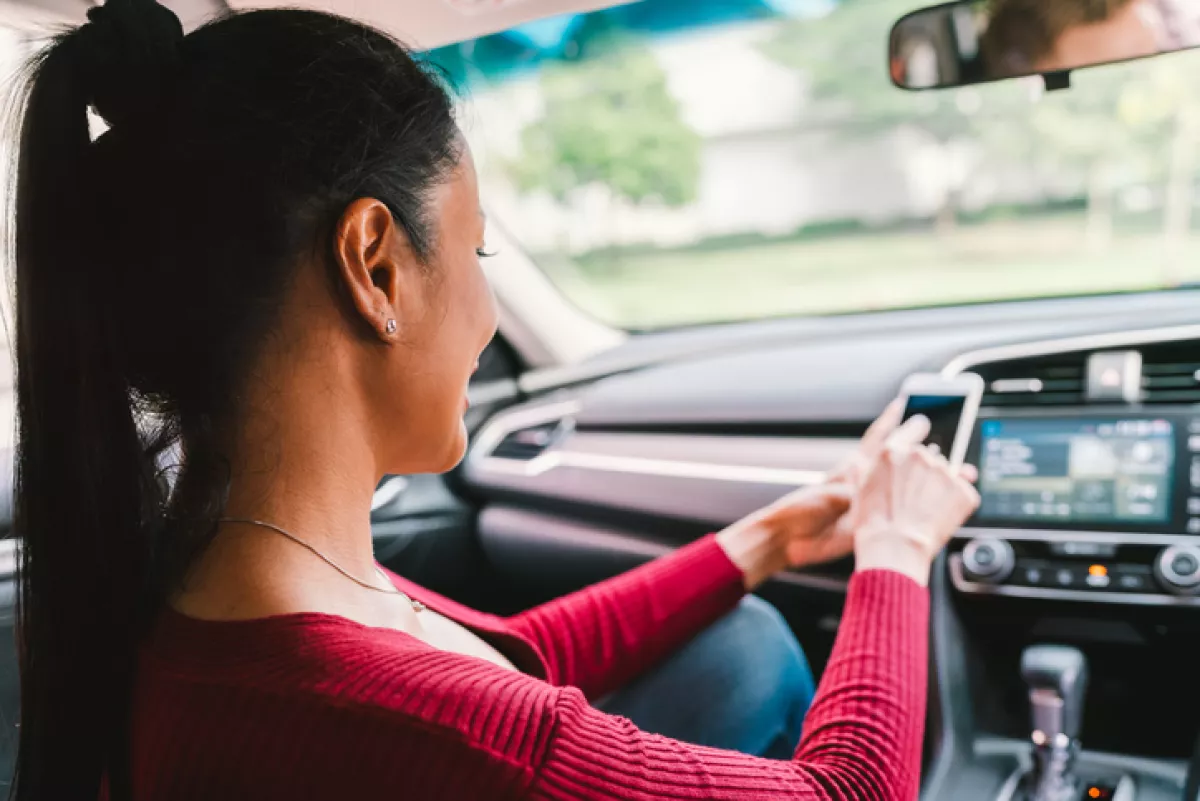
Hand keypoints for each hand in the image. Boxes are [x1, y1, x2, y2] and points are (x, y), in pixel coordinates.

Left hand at [717, 400, 924, 588]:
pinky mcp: (868, 524)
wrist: (790, 539)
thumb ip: (856, 492)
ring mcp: (867, 503)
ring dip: (914, 473)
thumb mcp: (832, 496)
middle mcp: (862, 483)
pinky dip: (910, 505)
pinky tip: (922, 502)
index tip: (901, 405)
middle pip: (893, 457)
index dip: (889, 422)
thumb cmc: (803, 512)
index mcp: (851, 470)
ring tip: (934, 462)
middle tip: (925, 426)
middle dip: (910, 442)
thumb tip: (879, 489)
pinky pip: (894, 511)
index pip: (876, 439)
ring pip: (897, 482)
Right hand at [851, 414, 980, 585]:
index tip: (924, 430)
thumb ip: (869, 469)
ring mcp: (945, 474)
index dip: (920, 430)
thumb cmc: (875, 524)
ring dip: (940, 489)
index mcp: (893, 451)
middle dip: (925, 473)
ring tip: (924, 512)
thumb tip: (861, 463)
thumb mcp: (860, 490)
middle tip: (913, 497)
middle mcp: (921, 457)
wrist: (895, 549)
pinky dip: (956, 504)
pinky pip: (963, 493)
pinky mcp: (964, 493)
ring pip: (947, 475)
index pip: (916, 426)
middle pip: (930, 456)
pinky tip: (939, 517)